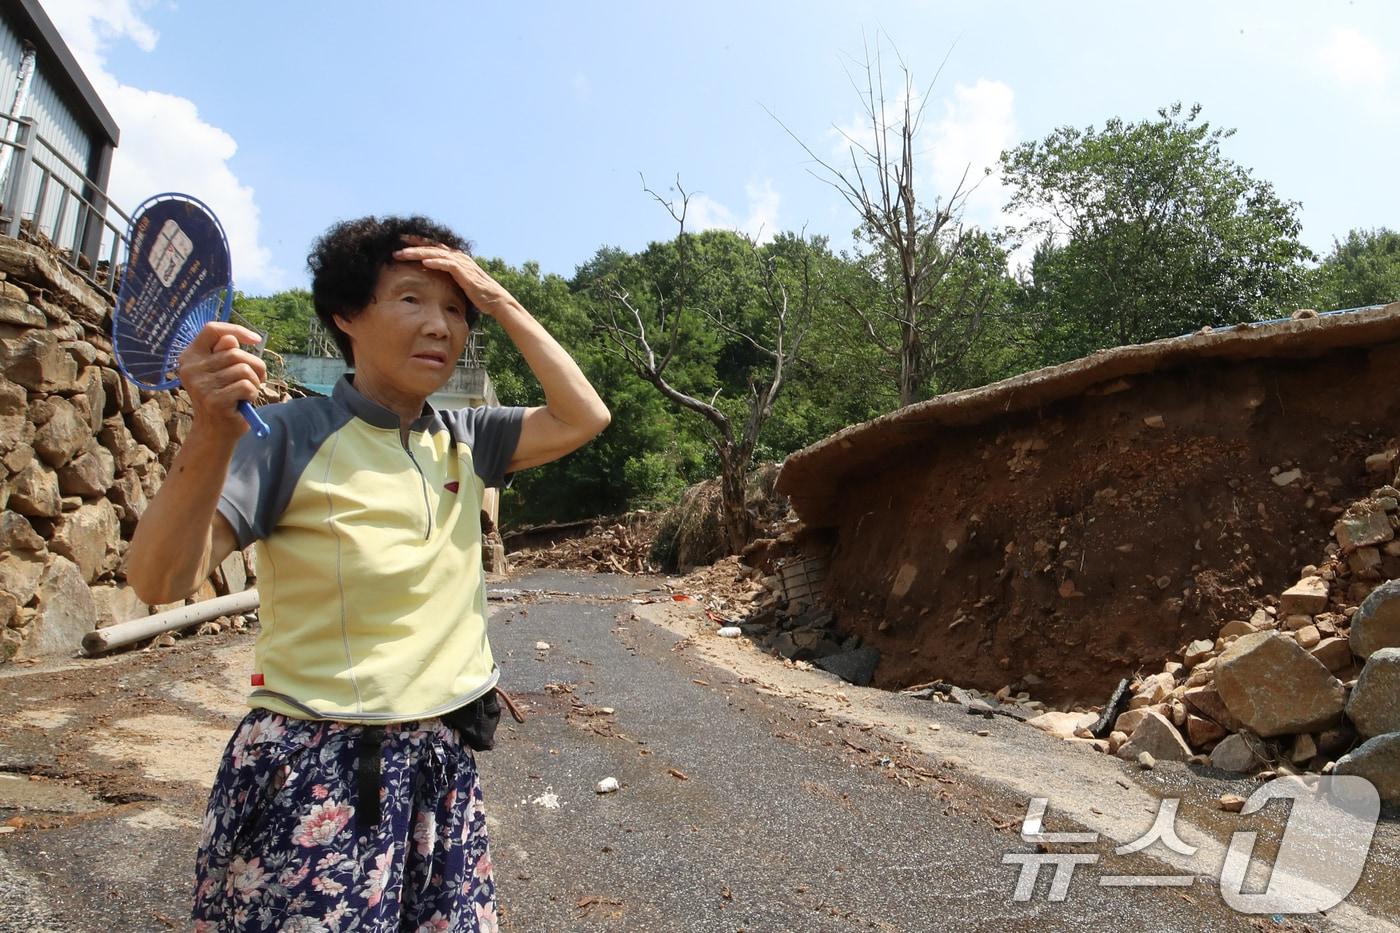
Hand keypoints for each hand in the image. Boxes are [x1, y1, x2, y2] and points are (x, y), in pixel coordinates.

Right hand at [177, 321, 266, 436]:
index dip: (237, 330)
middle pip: (235, 352)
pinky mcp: (214, 399)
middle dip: (255, 365)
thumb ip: (226, 354)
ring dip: (254, 382)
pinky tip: (244, 402)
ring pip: (243, 369)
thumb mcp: (223, 371)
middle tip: (257, 379)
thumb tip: (232, 339)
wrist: (215, 431)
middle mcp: (191, 368)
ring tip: (246, 392)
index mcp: (190, 356)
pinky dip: (252, 394)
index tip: (256, 339)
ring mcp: (201, 384)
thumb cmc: (224, 397)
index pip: (212, 330)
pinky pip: (246, 386)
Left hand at [393, 237, 515, 317]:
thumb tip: (429, 275)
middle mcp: (458, 257)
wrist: (495, 300)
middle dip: (413, 245)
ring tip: (402, 254)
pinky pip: (447, 265)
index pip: (433, 247)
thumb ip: (446, 276)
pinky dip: (435, 262)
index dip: (417, 243)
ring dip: (418, 253)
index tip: (401, 242)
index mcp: (455, 258)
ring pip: (436, 254)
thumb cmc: (477, 294)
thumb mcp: (458, 282)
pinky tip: (423, 263)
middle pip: (431, 247)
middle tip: (396, 245)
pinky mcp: (464, 272)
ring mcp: (462, 263)